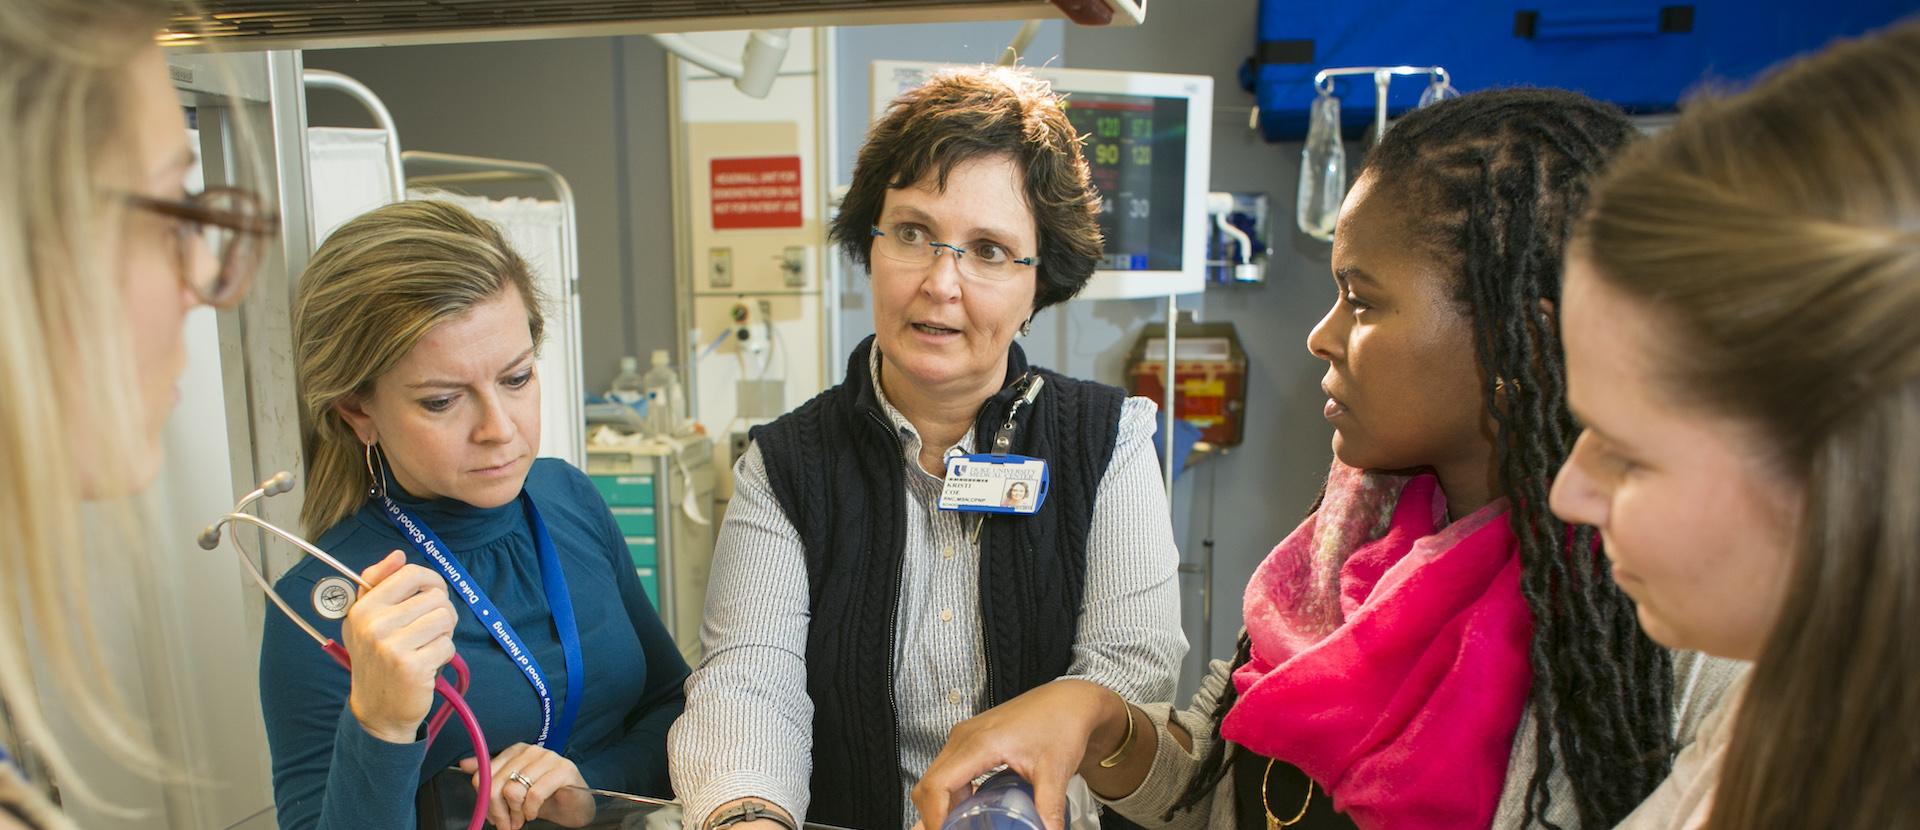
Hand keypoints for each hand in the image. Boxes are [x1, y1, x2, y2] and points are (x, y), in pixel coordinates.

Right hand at [341, 550, 457, 743]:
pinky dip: (443, 655)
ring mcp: (392, 647)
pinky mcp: (412, 667)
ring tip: (427, 645)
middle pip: (436, 597)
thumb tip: (397, 555)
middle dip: (441, 612)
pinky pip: (448, 646)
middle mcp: (374, 625)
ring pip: (446, 619)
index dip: (431, 581)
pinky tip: (427, 665)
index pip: (411, 574)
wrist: (377, 710)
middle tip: (428, 631)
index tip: (432, 595)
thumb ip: (377, 583)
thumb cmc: (377, 659)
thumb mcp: (365, 620)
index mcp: (363, 608)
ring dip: (443, 634)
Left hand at [460, 743, 595, 829]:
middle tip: (508, 825)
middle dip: (499, 811)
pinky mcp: (563, 770)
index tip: (495, 816)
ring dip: (516, 812)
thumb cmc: (543, 797)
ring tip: (522, 819)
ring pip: (513, 789)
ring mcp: (549, 758)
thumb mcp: (513, 788)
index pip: (484, 773)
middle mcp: (531, 750)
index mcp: (516, 751)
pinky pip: (534, 794)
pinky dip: (531, 810)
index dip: (486, 800)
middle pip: (496, 783)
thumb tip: (464, 765)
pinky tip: (534, 813)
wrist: (574, 806)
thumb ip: (491, 776)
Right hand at [911, 679, 1124, 829]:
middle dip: (933, 815)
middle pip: (928, 783)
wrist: (1069, 700)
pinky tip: (970, 808)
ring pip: (934, 776)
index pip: (937, 786)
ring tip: (961, 825)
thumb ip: (1048, 808)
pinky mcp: (970, 737)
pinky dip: (950, 792)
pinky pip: (946, 769)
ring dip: (941, 804)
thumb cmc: (1062, 724)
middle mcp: (964, 737)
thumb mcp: (1055, 772)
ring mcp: (964, 735)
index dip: (934, 817)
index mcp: (979, 743)